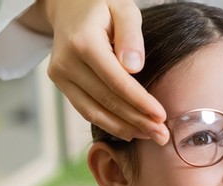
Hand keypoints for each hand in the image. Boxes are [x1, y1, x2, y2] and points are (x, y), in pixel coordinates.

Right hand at [19, 0, 168, 144]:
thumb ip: (131, 36)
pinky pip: (84, 109)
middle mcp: (66, 62)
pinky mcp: (60, 82)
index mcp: (83, 42)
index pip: (116, 81)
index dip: (140, 102)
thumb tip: (134, 68)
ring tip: (150, 135)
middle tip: (162, 135)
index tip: (161, 116)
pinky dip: (107, 122)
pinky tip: (129, 130)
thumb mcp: (123, 9)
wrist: (69, 6)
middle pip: (106, 100)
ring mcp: (59, 74)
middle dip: (137, 120)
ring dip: (123, 127)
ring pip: (93, 111)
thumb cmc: (103, 6)